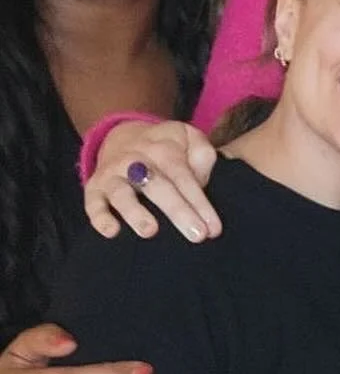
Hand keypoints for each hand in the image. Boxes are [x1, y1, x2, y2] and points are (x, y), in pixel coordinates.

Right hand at [85, 120, 220, 241]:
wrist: (123, 137)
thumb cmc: (167, 147)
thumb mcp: (189, 138)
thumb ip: (203, 153)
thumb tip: (203, 179)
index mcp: (163, 149)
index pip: (184, 177)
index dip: (199, 203)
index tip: (213, 229)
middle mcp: (135, 161)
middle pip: (158, 186)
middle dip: (178, 211)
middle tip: (196, 236)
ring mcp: (112, 174)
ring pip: (122, 193)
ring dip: (135, 212)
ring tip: (150, 232)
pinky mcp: (94, 188)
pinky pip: (92, 203)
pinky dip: (99, 217)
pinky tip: (111, 232)